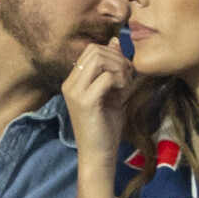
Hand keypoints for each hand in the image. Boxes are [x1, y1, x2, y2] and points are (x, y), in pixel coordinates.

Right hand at [64, 38, 132, 197]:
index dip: (112, 53)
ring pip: (100, 59)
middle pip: (95, 50)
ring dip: (119, 67)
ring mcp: (75, 92)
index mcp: (73, 81)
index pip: (91, 49)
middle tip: (128, 75)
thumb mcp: (111, 92)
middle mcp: (70, 84)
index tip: (125, 69)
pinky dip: (120, 80)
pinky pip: (106, 77)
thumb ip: (112, 70)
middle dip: (117, 58)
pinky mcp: (85, 102)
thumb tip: (116, 41)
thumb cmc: (105, 127)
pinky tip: (123, 92)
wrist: (98, 155)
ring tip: (126, 83)